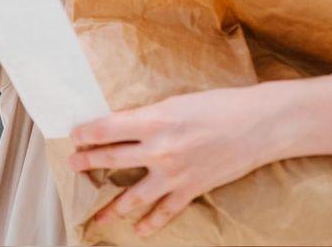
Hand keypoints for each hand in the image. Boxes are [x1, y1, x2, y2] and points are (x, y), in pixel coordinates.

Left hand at [68, 85, 271, 236]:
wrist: (258, 124)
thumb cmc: (222, 104)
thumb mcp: (180, 101)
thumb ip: (153, 115)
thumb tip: (128, 124)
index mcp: (155, 119)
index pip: (107, 128)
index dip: (86, 132)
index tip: (75, 134)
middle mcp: (159, 149)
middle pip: (112, 159)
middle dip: (88, 162)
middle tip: (73, 163)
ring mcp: (174, 173)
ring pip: (131, 196)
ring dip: (110, 207)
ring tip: (95, 216)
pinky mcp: (190, 189)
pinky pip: (164, 212)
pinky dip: (149, 224)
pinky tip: (138, 229)